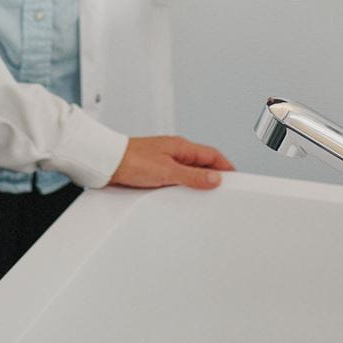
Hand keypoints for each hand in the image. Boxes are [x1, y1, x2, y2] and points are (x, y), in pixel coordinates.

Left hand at [108, 135, 234, 189]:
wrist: (106, 163)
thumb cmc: (131, 160)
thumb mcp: (167, 171)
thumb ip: (192, 176)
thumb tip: (215, 178)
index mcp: (181, 146)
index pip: (212, 155)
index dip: (225, 167)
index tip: (236, 178)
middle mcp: (174, 151)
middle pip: (202, 163)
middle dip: (214, 175)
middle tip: (224, 190)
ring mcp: (164, 160)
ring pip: (189, 171)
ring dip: (198, 181)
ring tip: (205, 195)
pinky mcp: (154, 170)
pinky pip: (176, 177)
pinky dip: (184, 185)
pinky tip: (182, 195)